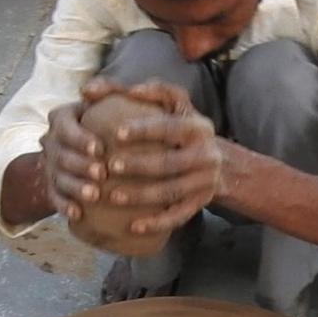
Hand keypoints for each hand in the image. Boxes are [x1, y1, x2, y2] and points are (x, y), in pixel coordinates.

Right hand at [40, 100, 106, 221]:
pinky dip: (65, 206)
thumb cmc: (107, 119)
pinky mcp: (52, 186)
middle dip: (80, 164)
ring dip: (75, 187)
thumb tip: (88, 90)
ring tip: (94, 195)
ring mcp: (50, 165)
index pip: (64, 125)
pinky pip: (54, 198)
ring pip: (58, 177)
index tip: (99, 148)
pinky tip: (79, 215)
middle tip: (101, 173)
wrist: (88, 147)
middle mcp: (52, 141)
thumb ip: (106, 89)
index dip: (79, 138)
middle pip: (61, 154)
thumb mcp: (106, 100)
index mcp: (61, 118)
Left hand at [89, 80, 223, 235]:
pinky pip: (178, 216)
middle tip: (108, 167)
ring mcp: (205, 182)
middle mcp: (207, 155)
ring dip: (141, 196)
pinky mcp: (201, 203)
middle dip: (138, 165)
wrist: (217, 161)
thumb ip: (144, 90)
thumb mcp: (173, 104)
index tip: (117, 134)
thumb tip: (99, 89)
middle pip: (170, 163)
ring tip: (112, 196)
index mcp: (198, 127)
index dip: (144, 130)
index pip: (171, 127)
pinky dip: (156, 223)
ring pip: (171, 192)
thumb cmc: (181, 127)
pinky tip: (133, 227)